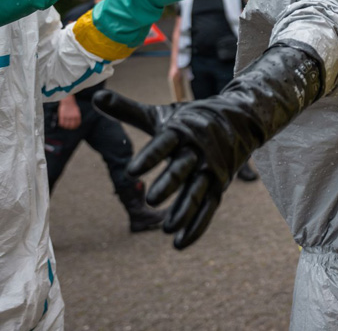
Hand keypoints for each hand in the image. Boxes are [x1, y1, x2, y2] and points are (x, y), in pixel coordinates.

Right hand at [58, 95, 81, 128]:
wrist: (68, 101)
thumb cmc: (72, 106)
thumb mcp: (77, 111)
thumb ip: (77, 117)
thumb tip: (76, 124)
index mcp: (77, 116)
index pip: (77, 124)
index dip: (75, 127)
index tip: (73, 127)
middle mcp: (73, 117)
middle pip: (71, 126)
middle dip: (70, 128)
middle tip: (69, 127)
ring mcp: (67, 116)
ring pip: (66, 125)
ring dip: (65, 127)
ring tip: (65, 126)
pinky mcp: (62, 116)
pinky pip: (61, 123)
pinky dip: (61, 125)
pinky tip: (61, 124)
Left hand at [93, 43, 322, 248]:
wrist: (241, 118)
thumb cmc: (191, 118)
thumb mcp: (161, 114)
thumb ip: (128, 110)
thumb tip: (96, 95)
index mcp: (181, 130)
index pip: (165, 143)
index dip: (150, 157)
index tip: (132, 171)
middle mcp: (198, 149)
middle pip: (183, 169)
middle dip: (169, 184)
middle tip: (151, 200)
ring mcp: (211, 168)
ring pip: (198, 192)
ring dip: (184, 211)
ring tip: (167, 228)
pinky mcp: (219, 184)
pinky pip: (209, 208)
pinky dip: (197, 226)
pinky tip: (180, 243)